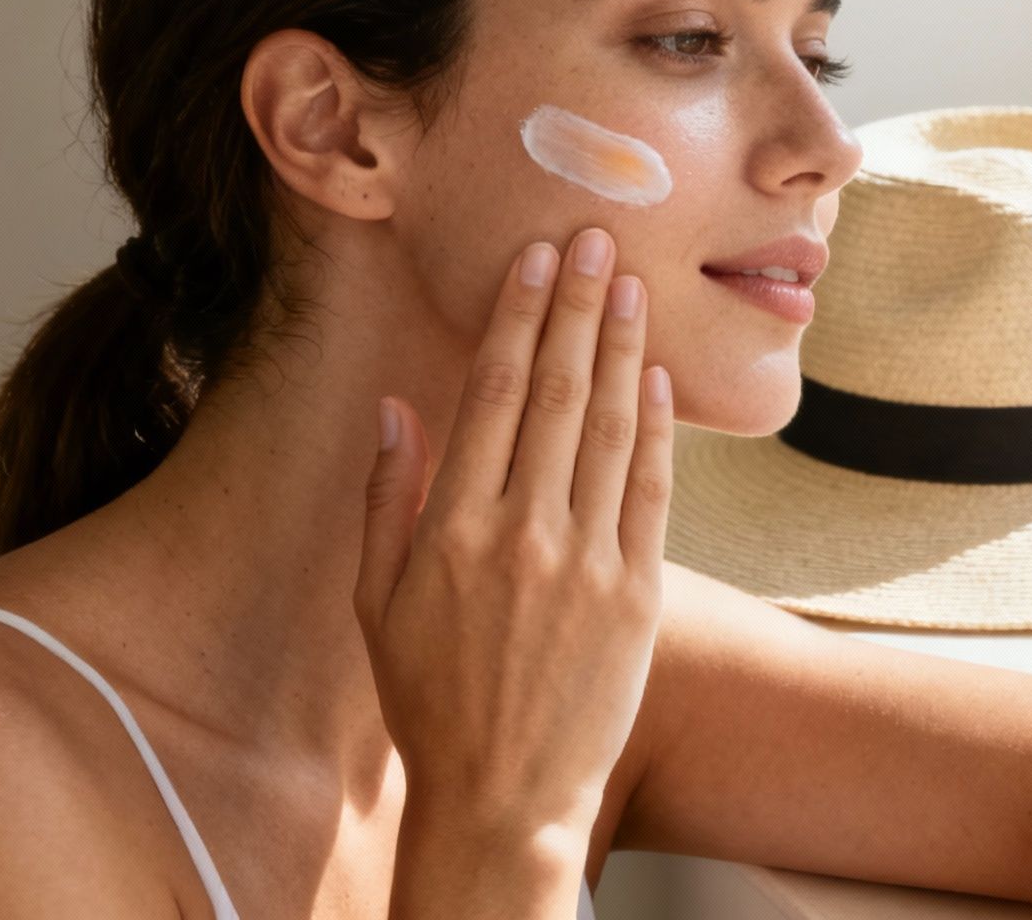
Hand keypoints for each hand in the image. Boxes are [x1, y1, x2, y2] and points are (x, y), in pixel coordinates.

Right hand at [354, 229, 672, 844]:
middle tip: (599, 238)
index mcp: (450, 528)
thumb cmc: (432, 698)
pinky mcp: (637, 591)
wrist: (504, 793)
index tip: (536, 259)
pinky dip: (656, 429)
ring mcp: (586, 561)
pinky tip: (656, 378)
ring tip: (633, 286)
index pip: (492, 394)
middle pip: (556, 393)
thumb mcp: (375, 602)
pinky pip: (651, 490)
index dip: (518, 318)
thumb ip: (386, 498)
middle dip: (578, 307)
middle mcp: (520, 533)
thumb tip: (398, 406)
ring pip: (610, 429)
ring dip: (622, 349)